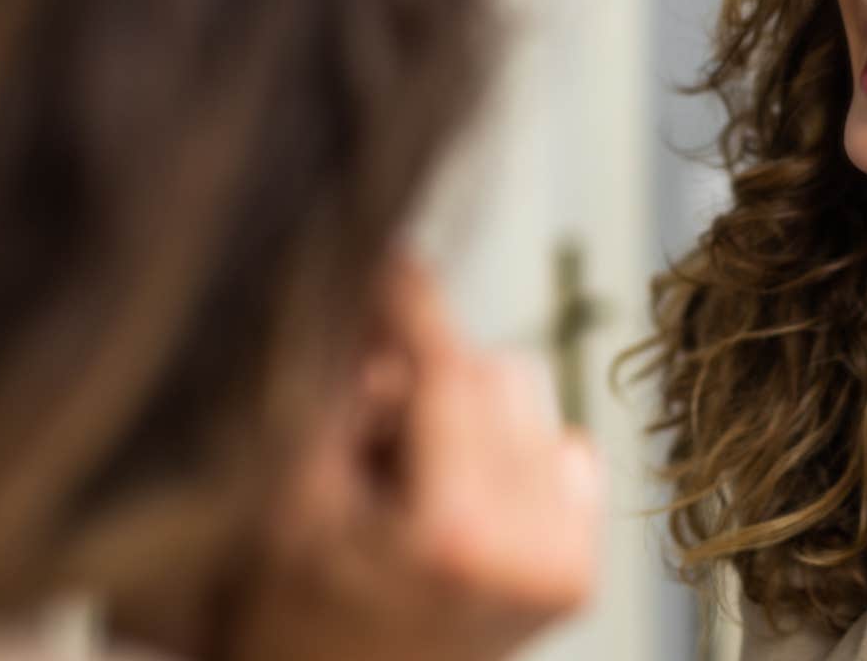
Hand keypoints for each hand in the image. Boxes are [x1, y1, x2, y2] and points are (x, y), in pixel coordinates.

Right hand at [228, 256, 600, 660]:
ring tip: (409, 478)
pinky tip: (454, 503)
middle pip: (498, 376)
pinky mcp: (580, 573)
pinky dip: (508, 453)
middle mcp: (533, 552)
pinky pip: (562, 446)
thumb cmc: (291, 613)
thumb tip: (377, 290)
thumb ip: (330, 394)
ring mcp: (566, 566)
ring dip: (468, 412)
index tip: (392, 254)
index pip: (452, 373)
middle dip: (428, 379)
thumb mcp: (286, 499)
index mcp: (456, 536)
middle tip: (371, 433)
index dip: (417, 305)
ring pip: (531, 402)